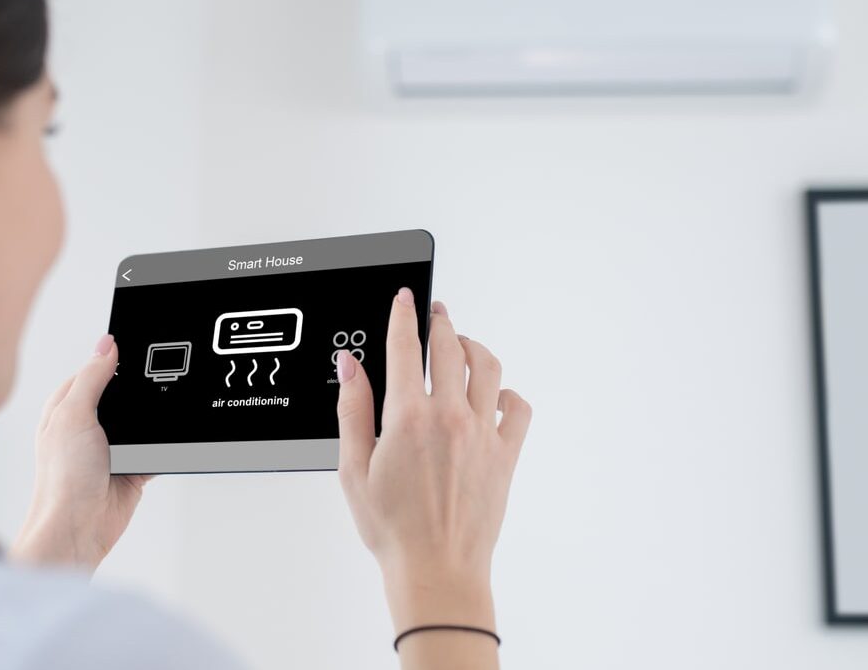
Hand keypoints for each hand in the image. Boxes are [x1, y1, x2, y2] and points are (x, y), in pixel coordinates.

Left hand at [10, 335, 150, 573]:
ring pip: (141, 420)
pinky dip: (164, 444)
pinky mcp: (132, 467)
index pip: (94, 370)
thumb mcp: (72, 415)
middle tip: (156, 379)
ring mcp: (111, 447)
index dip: (114, 359)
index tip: (137, 348)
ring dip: (151, 418)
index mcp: (67, 407)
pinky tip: (167, 439)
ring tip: (160, 412)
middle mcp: (88, 425)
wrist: (77, 528)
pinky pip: (156, 447)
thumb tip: (107, 345)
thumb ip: (91, 377)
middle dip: (139, 390)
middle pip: (123, 393)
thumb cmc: (62, 479)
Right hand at [335, 289, 530, 649]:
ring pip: (488, 367)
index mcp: (407, 417)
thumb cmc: (393, 529)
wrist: (437, 570)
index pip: (405, 347)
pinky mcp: (506, 454)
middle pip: (449, 347)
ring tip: (463, 344)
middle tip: (434, 313)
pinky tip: (494, 395)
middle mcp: (449, 417)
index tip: (405, 298)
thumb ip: (352, 409)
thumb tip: (350, 367)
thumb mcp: (353, 469)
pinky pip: (518, 408)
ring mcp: (483, 433)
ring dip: (474, 347)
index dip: (403, 315)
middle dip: (440, 322)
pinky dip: (508, 393)